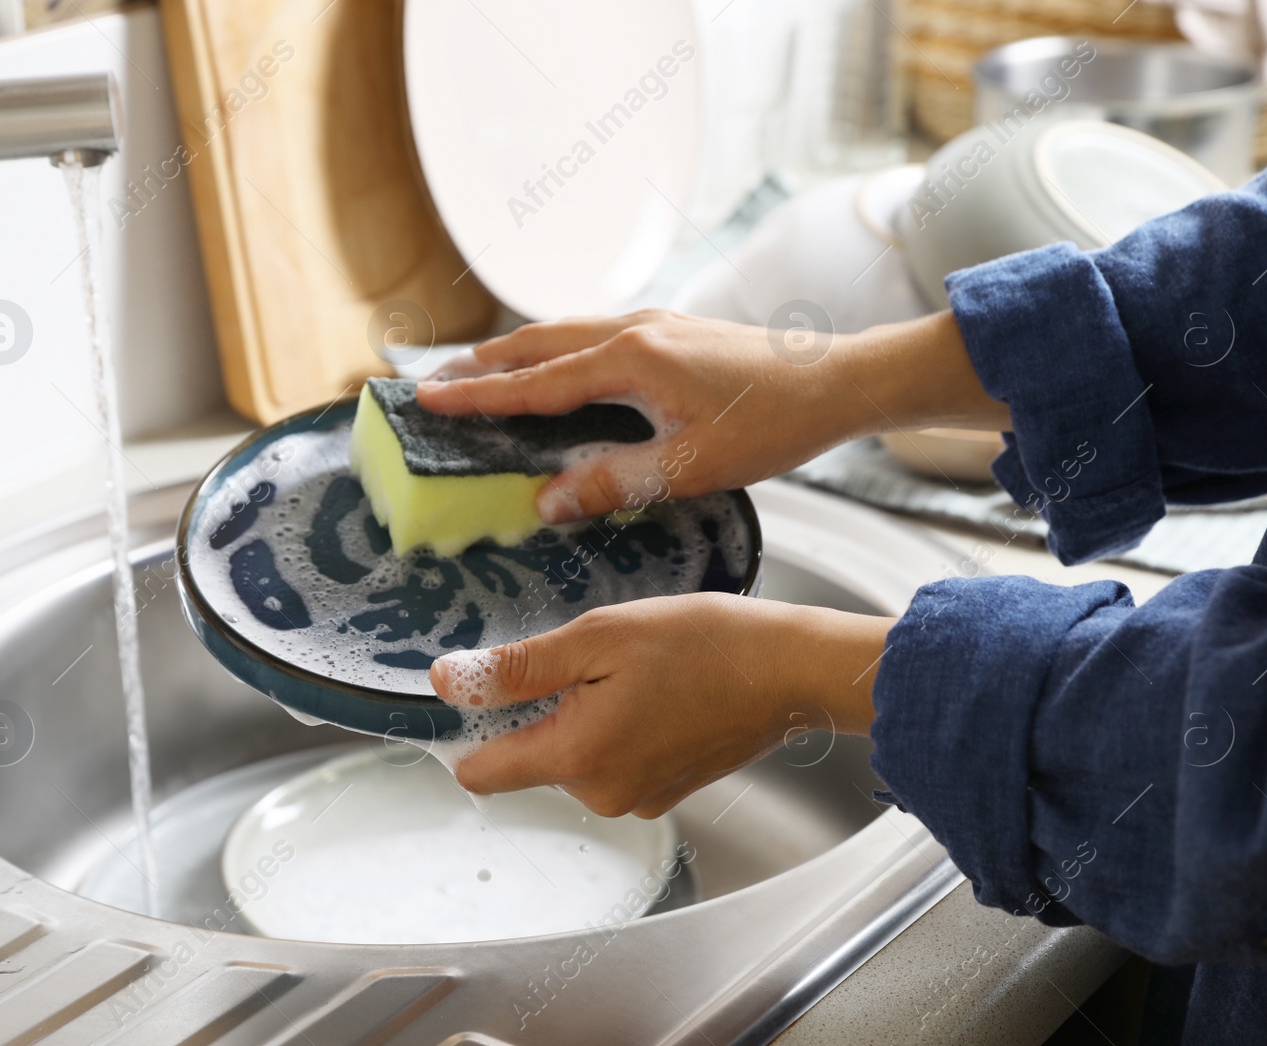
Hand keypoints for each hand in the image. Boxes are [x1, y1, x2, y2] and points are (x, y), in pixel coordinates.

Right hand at [415, 308, 1007, 524]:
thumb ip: (613, 482)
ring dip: (517, 350)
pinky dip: (556, 346)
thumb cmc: (773, 423)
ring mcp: (654, 323)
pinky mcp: (673, 328)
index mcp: (630, 361)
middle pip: (537, 342)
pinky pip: (593, 331)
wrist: (838, 381)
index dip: (478, 394)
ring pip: (564, 331)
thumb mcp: (690, 466)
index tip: (427, 399)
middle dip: (483, 361)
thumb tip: (547, 500)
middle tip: (435, 381)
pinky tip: (559, 365)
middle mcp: (633, 330)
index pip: (534, 383)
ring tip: (481, 368)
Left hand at [428, 593, 892, 817]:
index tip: (483, 687)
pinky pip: (615, 761)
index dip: (468, 729)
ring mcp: (638, 798)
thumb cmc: (704, 645)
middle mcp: (603, 795)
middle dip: (543, 709)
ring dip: (585, 715)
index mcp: (578, 759)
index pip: (481, 772)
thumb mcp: (598, 637)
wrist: (789, 670)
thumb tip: (449, 682)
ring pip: (575, 757)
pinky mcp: (666, 791)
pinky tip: (654, 690)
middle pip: (530, 758)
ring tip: (631, 671)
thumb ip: (517, 669)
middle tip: (589, 658)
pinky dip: (620, 727)